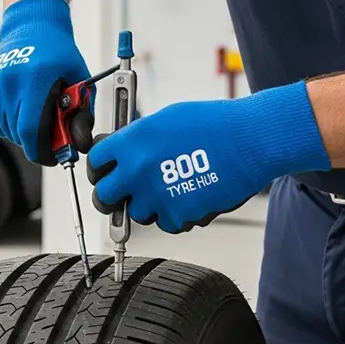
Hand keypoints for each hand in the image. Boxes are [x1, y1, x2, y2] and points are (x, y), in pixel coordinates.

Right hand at [0, 0, 92, 165]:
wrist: (31, 27)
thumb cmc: (58, 53)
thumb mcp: (79, 80)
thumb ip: (81, 113)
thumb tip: (78, 144)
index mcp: (34, 79)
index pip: (30, 130)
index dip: (40, 151)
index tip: (51, 157)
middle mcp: (9, 82)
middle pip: (18, 133)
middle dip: (35, 141)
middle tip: (50, 134)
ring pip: (5, 129)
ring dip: (21, 131)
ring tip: (35, 114)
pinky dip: (8, 122)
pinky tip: (20, 107)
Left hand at [87, 82, 331, 233]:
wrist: (250, 140)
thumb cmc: (214, 125)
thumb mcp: (165, 120)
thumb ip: (138, 139)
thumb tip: (123, 152)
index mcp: (130, 142)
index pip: (94, 162)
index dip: (100, 170)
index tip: (105, 174)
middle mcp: (136, 169)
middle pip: (103, 197)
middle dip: (111, 198)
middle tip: (122, 196)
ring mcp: (155, 194)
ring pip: (136, 213)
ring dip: (148, 206)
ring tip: (170, 189)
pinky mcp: (177, 213)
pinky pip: (165, 224)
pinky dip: (175, 216)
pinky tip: (188, 198)